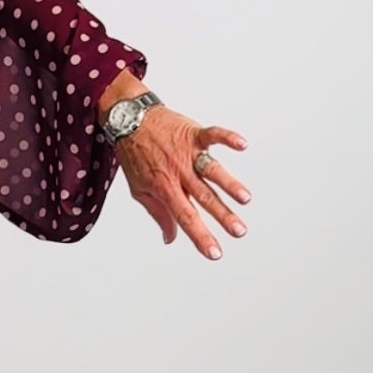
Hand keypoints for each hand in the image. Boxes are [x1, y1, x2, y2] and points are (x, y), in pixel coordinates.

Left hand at [112, 104, 250, 257]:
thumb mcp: (139, 189)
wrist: (128, 120)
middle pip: (204, 197)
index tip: (215, 253)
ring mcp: (187, 152)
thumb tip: (170, 238)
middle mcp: (179, 172)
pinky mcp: (193, 134)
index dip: (200, 236)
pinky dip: (227, 138)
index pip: (185, 217)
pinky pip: (212, 135)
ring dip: (229, 184)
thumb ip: (158, 214)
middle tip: (239, 231)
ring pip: (211, 170)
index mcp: (165, 188)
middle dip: (223, 215)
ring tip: (245, 198)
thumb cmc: (134, 156)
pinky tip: (242, 145)